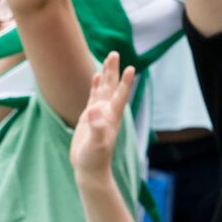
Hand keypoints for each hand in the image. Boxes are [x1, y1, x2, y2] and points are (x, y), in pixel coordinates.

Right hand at [70, 53, 137, 183]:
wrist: (90, 169)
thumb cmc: (94, 159)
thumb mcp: (95, 144)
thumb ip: (96, 128)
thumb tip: (94, 111)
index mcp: (111, 118)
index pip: (120, 96)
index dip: (125, 83)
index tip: (131, 68)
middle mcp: (107, 113)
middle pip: (112, 87)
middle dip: (113, 70)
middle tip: (115, 53)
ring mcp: (99, 114)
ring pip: (103, 89)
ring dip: (106, 74)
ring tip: (109, 58)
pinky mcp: (90, 117)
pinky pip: (94, 96)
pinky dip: (95, 86)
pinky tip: (96, 76)